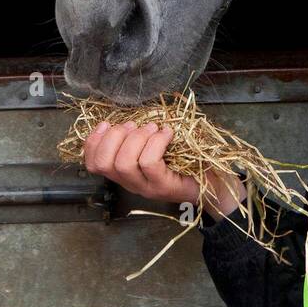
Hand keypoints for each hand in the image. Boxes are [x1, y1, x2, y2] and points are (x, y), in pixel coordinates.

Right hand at [81, 121, 245, 219]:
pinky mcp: (164, 187)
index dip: (92, 142)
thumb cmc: (187, 161)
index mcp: (126, 174)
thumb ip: (142, 137)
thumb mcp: (159, 147)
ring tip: (153, 128)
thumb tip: (129, 119)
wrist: (214, 185)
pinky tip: (167, 134)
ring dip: (137, 138)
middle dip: (115, 137)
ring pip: (124, 163)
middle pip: (105, 163)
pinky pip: (149, 163)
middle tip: (135, 126)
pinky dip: (156, 142)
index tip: (106, 124)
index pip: (93, 165)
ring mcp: (147, 188)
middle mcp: (132, 184)